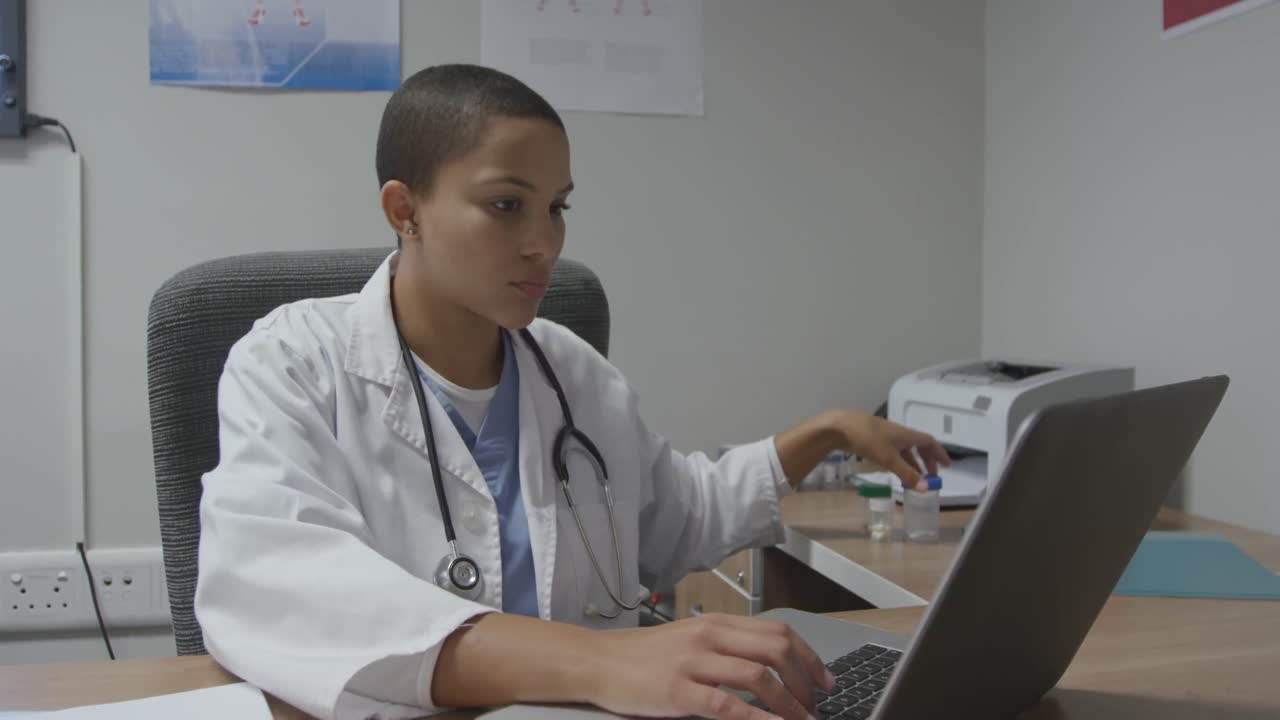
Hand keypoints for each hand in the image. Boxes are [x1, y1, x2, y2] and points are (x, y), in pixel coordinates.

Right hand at [584, 613, 834, 719]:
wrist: (597, 661)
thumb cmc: (642, 656)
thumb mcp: (690, 640)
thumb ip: (726, 648)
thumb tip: (769, 669)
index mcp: (716, 624)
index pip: (778, 631)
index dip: (808, 657)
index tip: (824, 680)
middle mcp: (709, 637)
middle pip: (775, 649)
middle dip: (805, 680)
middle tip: (815, 704)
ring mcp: (693, 663)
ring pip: (757, 677)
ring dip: (788, 703)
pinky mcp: (678, 691)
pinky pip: (727, 706)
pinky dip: (757, 719)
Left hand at [837, 411, 950, 490]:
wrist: (840, 427)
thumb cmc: (867, 439)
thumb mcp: (888, 458)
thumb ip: (907, 474)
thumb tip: (926, 488)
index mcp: (906, 434)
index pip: (929, 442)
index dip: (939, 453)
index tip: (947, 466)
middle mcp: (898, 434)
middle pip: (918, 446)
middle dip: (927, 460)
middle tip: (932, 475)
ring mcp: (884, 437)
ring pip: (904, 450)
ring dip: (912, 464)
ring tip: (915, 479)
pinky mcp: (872, 441)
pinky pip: (892, 452)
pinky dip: (898, 462)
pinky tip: (894, 471)